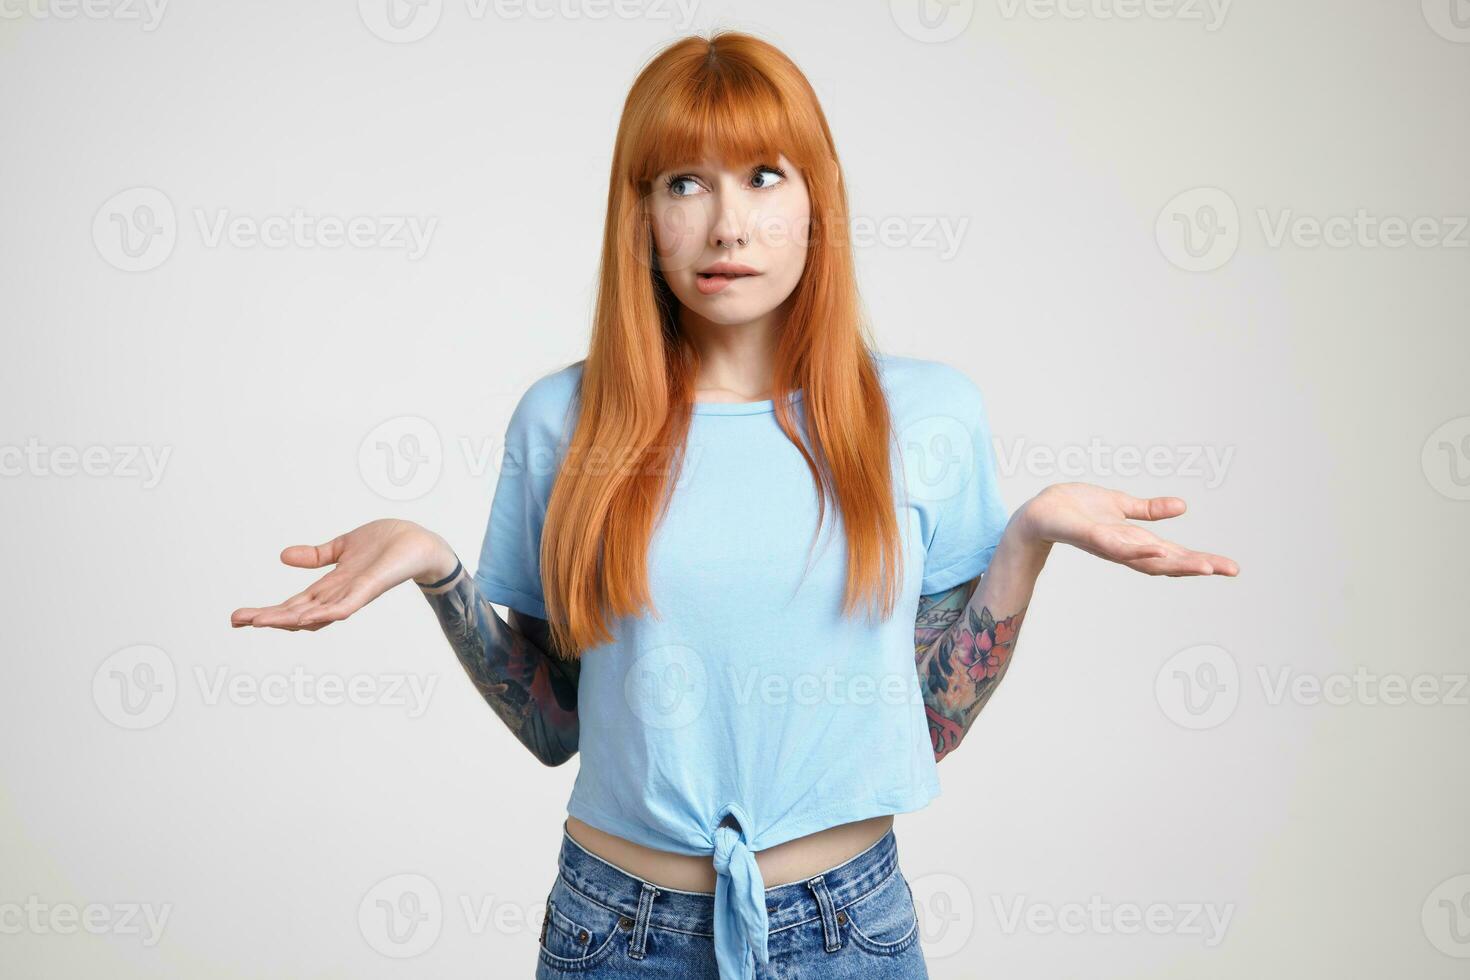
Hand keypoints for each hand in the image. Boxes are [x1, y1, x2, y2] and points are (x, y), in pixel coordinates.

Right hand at [229, 519, 456, 630]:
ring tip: (260, 621)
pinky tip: (307, 618)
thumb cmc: (388, 545)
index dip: (267, 610)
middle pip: (297, 613)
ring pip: (316, 614)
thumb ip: (316, 556)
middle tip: (236, 621)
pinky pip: (346, 606)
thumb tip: (283, 556)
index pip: (293, 603)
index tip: (238, 617)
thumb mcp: (343, 546)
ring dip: (288, 619)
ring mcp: (354, 594)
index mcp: (331, 586)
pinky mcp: (370, 588)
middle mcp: (340, 594)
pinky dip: (327, 613)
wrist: (421, 542)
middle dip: (267, 617)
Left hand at [1016, 482, 1237, 576]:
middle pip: (1165, 562)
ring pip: (1143, 557)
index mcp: (1133, 542)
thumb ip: (1148, 510)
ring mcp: (1106, 544)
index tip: (1230, 567)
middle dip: (1197, 566)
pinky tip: (1156, 546)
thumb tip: (1183, 507)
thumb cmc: (1075, 511)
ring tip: (1203, 564)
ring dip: (1173, 560)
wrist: (1036, 514)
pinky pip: (1113, 542)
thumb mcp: (1119, 506)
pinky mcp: (1086, 534)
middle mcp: (1123, 548)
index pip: (1173, 555)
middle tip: (1228, 569)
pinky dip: (1135, 547)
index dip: (1201, 561)